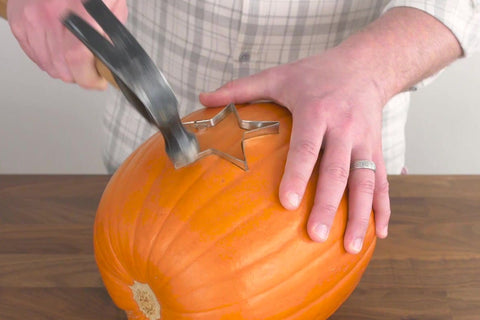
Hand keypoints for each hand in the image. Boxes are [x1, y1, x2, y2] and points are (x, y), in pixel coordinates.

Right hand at [7, 0, 127, 88]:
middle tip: (88, 72)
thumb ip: (112, 33)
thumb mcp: (113, 3)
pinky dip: (46, 59)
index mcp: (80, 11)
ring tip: (74, 62)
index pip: (77, 58)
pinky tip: (58, 53)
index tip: (97, 82)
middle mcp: (51, 15)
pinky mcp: (19, 21)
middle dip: (79, 76)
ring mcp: (32, 18)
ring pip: (47, 65)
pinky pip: (33, 54)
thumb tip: (110, 59)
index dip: (88, 78)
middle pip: (62, 67)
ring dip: (63, 70)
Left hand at [199, 46, 390, 253]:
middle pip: (337, 170)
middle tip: (315, 235)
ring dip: (360, 214)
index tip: (287, 203)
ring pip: (366, 180)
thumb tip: (202, 97)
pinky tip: (378, 232)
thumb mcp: (278, 76)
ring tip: (350, 246)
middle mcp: (344, 128)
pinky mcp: (377, 149)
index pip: (306, 147)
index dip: (297, 174)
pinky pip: (383, 181)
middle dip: (328, 204)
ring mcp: (365, 141)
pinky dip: (383, 207)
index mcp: (317, 110)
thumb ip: (241, 88)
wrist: (365, 64)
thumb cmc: (315, 73)